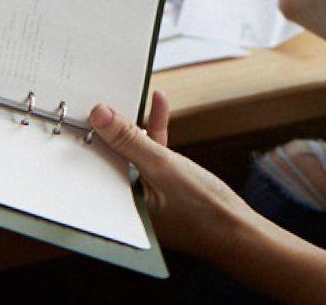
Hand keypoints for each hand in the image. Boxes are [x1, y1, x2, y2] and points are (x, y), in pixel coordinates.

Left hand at [90, 92, 276, 257]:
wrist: (237, 230)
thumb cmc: (202, 209)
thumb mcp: (162, 166)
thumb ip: (129, 140)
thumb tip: (101, 115)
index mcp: (115, 206)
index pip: (92, 164)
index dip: (89, 133)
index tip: (88, 107)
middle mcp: (125, 200)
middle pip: (111, 155)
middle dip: (112, 125)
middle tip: (109, 95)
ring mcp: (144, 192)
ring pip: (132, 151)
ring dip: (137, 124)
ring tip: (136, 95)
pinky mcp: (162, 184)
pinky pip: (152, 152)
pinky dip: (155, 130)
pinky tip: (159, 104)